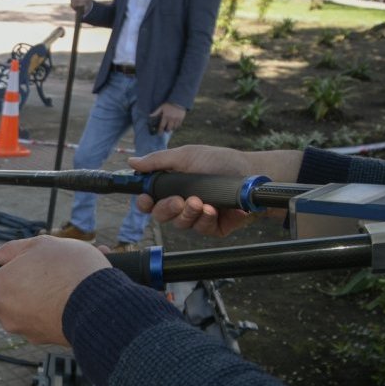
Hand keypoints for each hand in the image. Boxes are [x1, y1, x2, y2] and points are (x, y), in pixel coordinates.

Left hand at [0, 236, 110, 346]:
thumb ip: (11, 250)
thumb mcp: (40, 245)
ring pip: (30, 310)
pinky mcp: (51, 340)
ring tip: (69, 274)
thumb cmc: (69, 271)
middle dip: (21, 287)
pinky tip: (80, 287)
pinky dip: (59, 305)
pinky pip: (50, 318)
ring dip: (44, 294)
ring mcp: (31, 332)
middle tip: (42, 269)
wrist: (103, 305)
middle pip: (4, 304)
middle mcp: (10, 318)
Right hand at [129, 145, 301, 237]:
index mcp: (172, 187)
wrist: (252, 173)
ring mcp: (197, 216)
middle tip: (179, 201)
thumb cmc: (220, 161)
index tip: (146, 199)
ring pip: (180, 224)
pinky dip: (205, 219)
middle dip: (167, 209)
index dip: (144, 202)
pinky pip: (200, 229)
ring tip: (200, 202)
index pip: (149, 200)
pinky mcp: (213, 227)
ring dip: (188, 213)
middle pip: (160, 216)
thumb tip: (133, 162)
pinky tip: (213, 210)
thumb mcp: (187, 155)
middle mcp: (182, 203)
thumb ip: (159, 161)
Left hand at [152, 103, 185, 132]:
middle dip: (166, 130)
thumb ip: (156, 112)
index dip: (160, 131)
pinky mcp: (181, 119)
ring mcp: (177, 119)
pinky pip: (179, 125)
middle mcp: (171, 119)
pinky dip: (177, 127)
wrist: (178, 101)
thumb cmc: (169, 105)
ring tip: (170, 129)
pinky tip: (175, 126)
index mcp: (165, 117)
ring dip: (172, 129)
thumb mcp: (161, 107)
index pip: (162, 126)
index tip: (159, 134)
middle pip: (169, 128)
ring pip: (174, 128)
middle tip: (165, 131)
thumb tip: (149, 116)